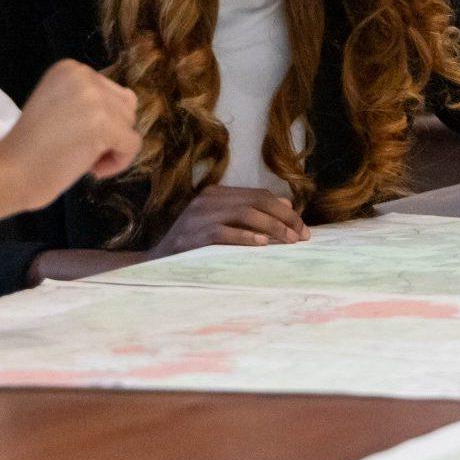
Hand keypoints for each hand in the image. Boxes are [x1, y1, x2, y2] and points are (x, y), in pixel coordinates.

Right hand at [0, 60, 139, 211]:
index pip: (111, 93)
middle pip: (125, 107)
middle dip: (109, 133)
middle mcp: (84, 75)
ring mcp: (94, 98)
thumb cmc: (29, 148)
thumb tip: (130, 103)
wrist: (7, 172)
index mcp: (70, 69)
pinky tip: (91, 169)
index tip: (70, 136)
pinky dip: (118, 163)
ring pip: (130, 126)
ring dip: (112, 148)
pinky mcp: (104, 124)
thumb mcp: (59, 106)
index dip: (98, 122)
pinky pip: (133, 145)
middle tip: (76, 149)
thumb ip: (88, 100)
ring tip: (81, 159)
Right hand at [163, 185, 309, 249]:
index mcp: (215, 194)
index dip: (284, 210)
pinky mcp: (193, 235)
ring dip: (273, 227)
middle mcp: (207, 200)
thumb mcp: (222, 225)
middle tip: (302, 236)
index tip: (302, 228)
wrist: (157, 264)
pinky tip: (263, 243)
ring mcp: (198, 217)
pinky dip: (246, 237)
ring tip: (289, 241)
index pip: (258, 195)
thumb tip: (288, 207)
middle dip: (284, 218)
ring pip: (245, 214)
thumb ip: (250, 214)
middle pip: (256, 201)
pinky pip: (224, 233)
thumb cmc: (196, 247)